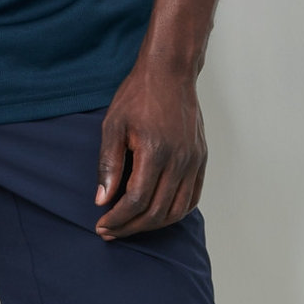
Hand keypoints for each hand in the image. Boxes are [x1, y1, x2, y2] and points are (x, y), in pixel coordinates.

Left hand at [94, 62, 206, 240]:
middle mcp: (179, 160)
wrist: (169, 72)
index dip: (118, 219)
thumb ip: (108, 164)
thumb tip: (102, 200)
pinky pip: (192, 197)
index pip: (137, 201)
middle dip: (131, 227)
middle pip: (158, 211)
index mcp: (155, 151)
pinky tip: (157, 215)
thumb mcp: (113, 125)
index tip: (102, 225)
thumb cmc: (137, 95)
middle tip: (111, 231)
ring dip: (153, 225)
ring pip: (177, 210)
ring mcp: (194, 160)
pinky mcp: (201, 158)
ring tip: (131, 226)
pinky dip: (175, 213)